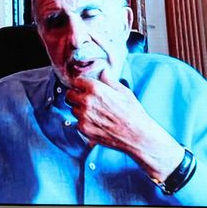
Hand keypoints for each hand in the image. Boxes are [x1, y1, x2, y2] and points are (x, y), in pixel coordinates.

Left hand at [66, 70, 183, 181]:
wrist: (137, 135)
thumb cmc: (133, 113)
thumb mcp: (124, 92)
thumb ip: (109, 81)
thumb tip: (103, 71)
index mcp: (95, 89)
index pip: (77, 81)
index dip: (81, 84)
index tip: (84, 88)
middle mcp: (86, 101)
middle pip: (69, 94)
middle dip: (76, 96)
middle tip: (86, 100)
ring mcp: (83, 116)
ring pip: (73, 109)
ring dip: (79, 109)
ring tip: (95, 113)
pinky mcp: (83, 129)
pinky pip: (77, 122)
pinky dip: (83, 122)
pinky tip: (96, 123)